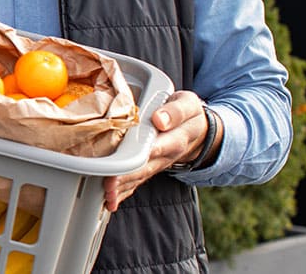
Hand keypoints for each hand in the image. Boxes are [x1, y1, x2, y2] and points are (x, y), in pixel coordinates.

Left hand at [103, 90, 219, 210]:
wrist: (199, 131)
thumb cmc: (188, 114)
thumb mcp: (188, 105)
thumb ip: (176, 111)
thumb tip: (159, 119)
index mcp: (176, 138)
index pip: (158, 147)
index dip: (141, 155)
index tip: (126, 161)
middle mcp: (166, 155)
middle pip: (144, 168)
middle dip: (126, 178)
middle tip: (108, 185)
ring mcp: (157, 164)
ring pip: (139, 178)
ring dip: (123, 189)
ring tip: (106, 196)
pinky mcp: (150, 168)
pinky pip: (137, 182)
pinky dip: (123, 191)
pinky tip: (110, 200)